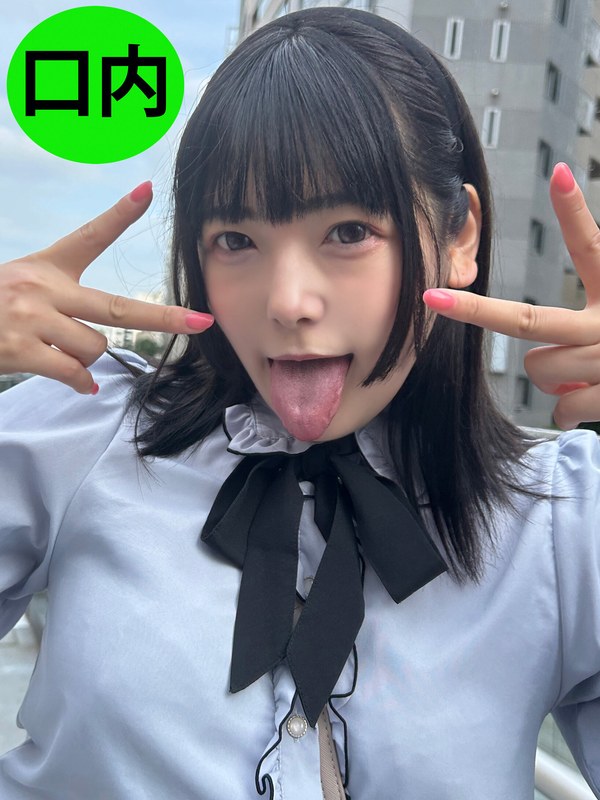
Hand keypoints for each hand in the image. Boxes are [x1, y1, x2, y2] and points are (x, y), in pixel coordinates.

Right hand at [0, 182, 212, 393]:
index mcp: (47, 266)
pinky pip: (73, 372)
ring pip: (96, 346)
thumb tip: (97, 359)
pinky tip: (78, 383)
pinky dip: (80, 382)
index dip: (120, 215)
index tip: (147, 191)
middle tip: (201, 322)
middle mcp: (43, 288)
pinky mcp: (21, 349)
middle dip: (165, 317)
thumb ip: (62, 304)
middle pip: (118, 306)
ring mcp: (33, 318)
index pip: (89, 236)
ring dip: (88, 357)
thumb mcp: (21, 286)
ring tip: (59, 351)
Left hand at [423, 163, 599, 429]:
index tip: (557, 172)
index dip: (575, 211)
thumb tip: (545, 364)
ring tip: (592, 377)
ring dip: (555, 379)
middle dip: (477, 311)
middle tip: (434, 300)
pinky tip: (598, 404)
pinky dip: (570, 412)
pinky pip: (562, 407)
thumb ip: (585, 333)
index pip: (593, 248)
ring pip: (540, 368)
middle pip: (528, 321)